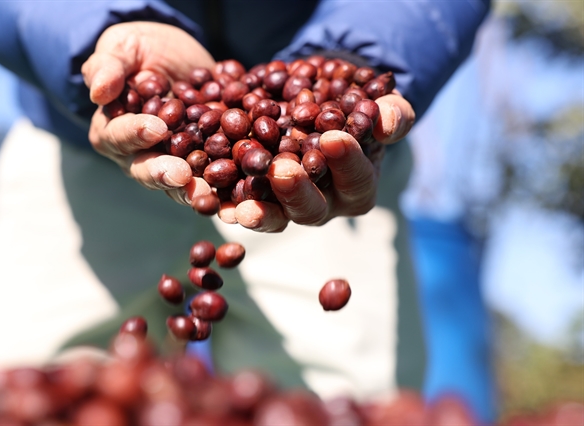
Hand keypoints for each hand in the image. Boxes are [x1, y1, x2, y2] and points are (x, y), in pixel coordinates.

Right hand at [82, 22, 215, 201]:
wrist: (180, 56)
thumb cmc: (142, 50)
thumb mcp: (122, 46)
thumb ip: (108, 66)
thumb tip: (97, 91)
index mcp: (112, 129)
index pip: (119, 136)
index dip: (135, 133)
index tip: (156, 128)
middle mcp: (138, 154)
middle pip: (146, 170)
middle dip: (164, 174)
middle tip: (181, 176)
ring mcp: (172, 162)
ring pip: (178, 185)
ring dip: (193, 192)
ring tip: (209, 196)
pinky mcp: (202, 163)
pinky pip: (211, 180)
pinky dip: (222, 190)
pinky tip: (234, 196)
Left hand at [219, 91, 414, 231]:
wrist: (316, 100)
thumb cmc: (354, 105)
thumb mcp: (378, 105)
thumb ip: (391, 114)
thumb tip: (387, 122)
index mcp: (356, 187)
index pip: (355, 180)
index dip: (347, 162)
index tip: (334, 138)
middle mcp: (321, 204)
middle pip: (310, 209)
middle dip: (296, 191)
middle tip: (282, 170)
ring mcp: (284, 205)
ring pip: (272, 216)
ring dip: (256, 212)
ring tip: (240, 209)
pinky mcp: (252, 196)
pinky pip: (237, 205)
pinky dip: (223, 204)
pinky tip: (208, 199)